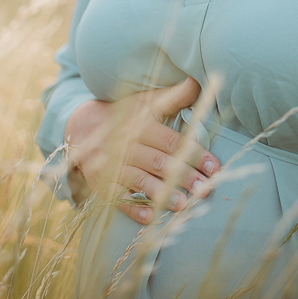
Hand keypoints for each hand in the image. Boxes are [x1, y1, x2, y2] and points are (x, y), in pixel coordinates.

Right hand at [64, 76, 219, 223]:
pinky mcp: (102, 183)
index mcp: (141, 125)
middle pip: (159, 162)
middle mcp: (126, 144)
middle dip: (184, 176)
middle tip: (205, 189)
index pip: (171, 140)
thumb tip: (197, 81)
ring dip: (161, 194)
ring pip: (140, 180)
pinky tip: (149, 217)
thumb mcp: (147, 103)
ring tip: (184, 206)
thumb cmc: (126, 116)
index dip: (194, 153)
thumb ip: (174, 96)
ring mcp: (112, 165)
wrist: (84, 129)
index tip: (214, 167)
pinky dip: (132, 208)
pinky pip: (117, 198)